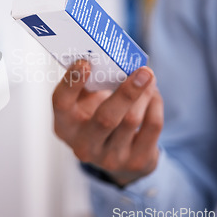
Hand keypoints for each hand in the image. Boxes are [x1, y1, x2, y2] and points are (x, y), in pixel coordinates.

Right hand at [52, 60, 163, 185]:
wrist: (114, 155)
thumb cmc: (94, 117)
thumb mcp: (83, 103)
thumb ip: (88, 82)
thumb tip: (104, 54)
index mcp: (65, 126)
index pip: (61, 104)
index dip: (71, 83)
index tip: (85, 63)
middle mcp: (83, 145)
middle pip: (105, 118)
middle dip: (127, 93)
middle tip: (144, 71)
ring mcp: (110, 158)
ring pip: (133, 119)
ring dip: (145, 93)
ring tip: (148, 77)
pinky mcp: (137, 162)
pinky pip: (152, 126)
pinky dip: (155, 104)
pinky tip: (152, 94)